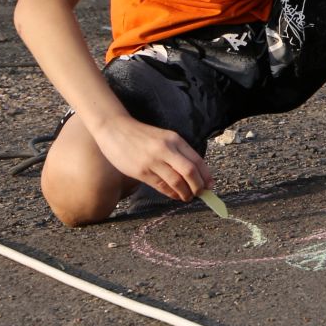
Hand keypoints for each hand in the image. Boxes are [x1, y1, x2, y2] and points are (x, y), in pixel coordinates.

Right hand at [90, 116, 211, 201]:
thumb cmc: (141, 135)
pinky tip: (175, 195)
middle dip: (198, 186)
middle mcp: (166, 149)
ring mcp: (152, 160)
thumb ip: (178, 152)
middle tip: (201, 194)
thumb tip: (195, 173)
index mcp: (175, 139)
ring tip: (188, 197)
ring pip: (176, 181)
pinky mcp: (140, 171)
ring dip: (185, 193)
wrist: (114, 128)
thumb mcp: (164, 138)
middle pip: (190, 172)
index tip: (211, 186)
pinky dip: (171, 193)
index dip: (206, 176)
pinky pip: (161, 186)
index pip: (197, 160)